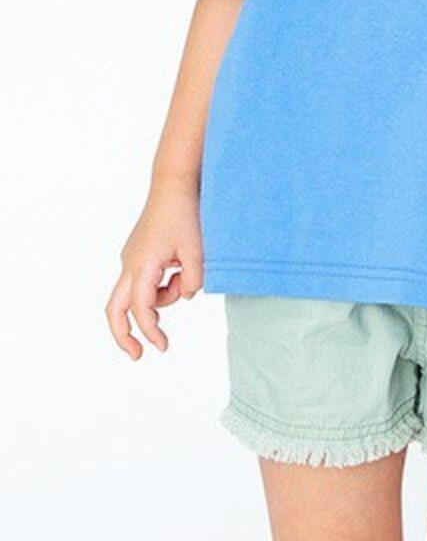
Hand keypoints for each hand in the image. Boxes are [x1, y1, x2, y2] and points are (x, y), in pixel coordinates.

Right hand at [106, 177, 203, 359]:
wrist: (174, 184)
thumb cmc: (185, 214)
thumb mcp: (197, 251)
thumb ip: (194, 281)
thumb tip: (188, 295)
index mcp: (142, 266)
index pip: (142, 309)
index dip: (150, 332)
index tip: (162, 347)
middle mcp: (130, 264)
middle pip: (115, 309)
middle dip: (124, 335)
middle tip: (138, 355)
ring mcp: (131, 258)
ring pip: (137, 294)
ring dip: (161, 298)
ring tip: (185, 272)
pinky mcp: (138, 253)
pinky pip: (146, 279)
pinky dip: (161, 284)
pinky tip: (179, 265)